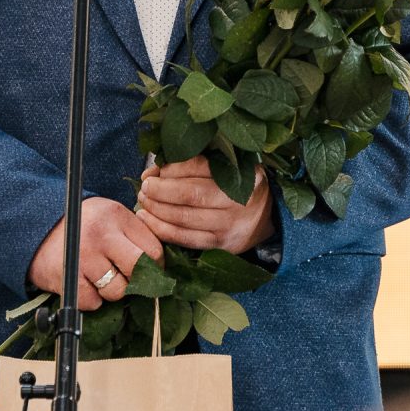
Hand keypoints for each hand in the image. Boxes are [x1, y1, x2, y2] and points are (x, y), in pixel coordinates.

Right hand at [28, 198, 166, 309]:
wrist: (32, 226)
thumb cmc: (80, 225)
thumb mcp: (108, 215)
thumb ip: (132, 233)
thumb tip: (160, 266)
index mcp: (116, 215)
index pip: (153, 249)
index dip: (155, 265)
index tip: (148, 270)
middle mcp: (102, 234)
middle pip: (139, 270)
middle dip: (136, 280)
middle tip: (127, 278)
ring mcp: (84, 257)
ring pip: (118, 291)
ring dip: (111, 291)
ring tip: (99, 277)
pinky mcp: (68, 278)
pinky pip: (94, 302)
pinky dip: (91, 299)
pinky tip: (83, 283)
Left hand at [135, 156, 274, 253]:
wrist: (267, 219)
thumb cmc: (239, 187)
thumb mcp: (227, 168)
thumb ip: (194, 165)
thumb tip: (154, 171)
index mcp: (240, 175)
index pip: (199, 167)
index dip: (171, 169)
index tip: (153, 172)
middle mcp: (236, 201)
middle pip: (189, 194)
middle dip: (159, 190)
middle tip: (144, 187)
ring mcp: (228, 226)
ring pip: (184, 218)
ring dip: (156, 209)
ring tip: (142, 202)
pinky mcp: (220, 245)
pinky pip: (185, 239)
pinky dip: (162, 229)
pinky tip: (147, 220)